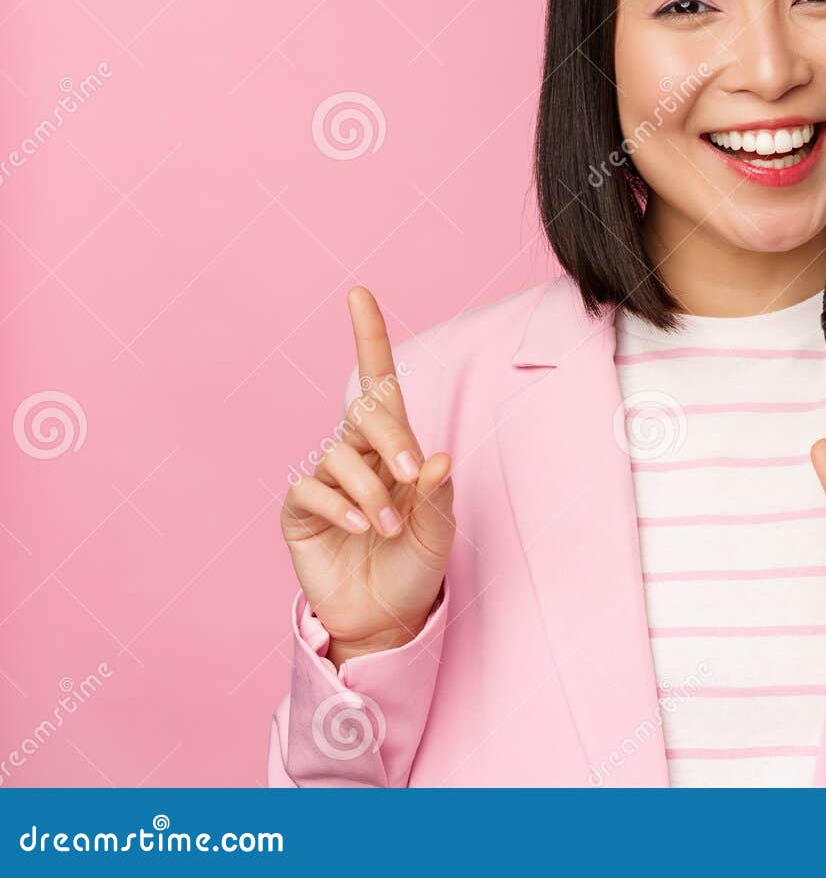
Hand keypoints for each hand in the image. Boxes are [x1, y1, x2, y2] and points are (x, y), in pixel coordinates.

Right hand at [280, 287, 454, 666]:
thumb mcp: (438, 530)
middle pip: (365, 412)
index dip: (368, 337)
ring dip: (370, 491)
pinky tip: (361, 527)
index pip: (379, 382)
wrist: (386, 617)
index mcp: (397, 448)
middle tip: (413, 476)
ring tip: (388, 527)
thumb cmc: (417, 566)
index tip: (359, 294)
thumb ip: (437, 495)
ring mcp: (327, 480)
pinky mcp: (300, 511)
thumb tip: (437, 458)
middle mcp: (360, 454)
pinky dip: (339, 505)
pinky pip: (311, 488)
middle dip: (391, 437)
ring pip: (340, 456)